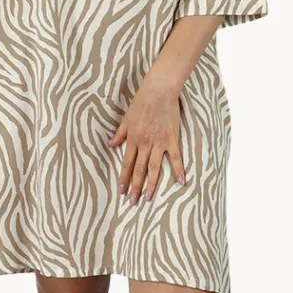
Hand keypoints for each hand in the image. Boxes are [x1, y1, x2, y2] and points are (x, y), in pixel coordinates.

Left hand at [107, 77, 185, 203]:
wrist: (159, 91)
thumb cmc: (142, 102)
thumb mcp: (126, 118)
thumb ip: (120, 133)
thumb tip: (110, 145)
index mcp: (133, 138)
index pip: (127, 163)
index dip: (124, 178)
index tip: (122, 191)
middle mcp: (145, 143)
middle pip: (139, 169)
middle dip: (136, 187)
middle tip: (133, 202)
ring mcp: (159, 142)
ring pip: (154, 168)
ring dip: (151, 184)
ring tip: (149, 198)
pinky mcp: (172, 139)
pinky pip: (176, 157)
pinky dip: (179, 170)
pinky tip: (181, 182)